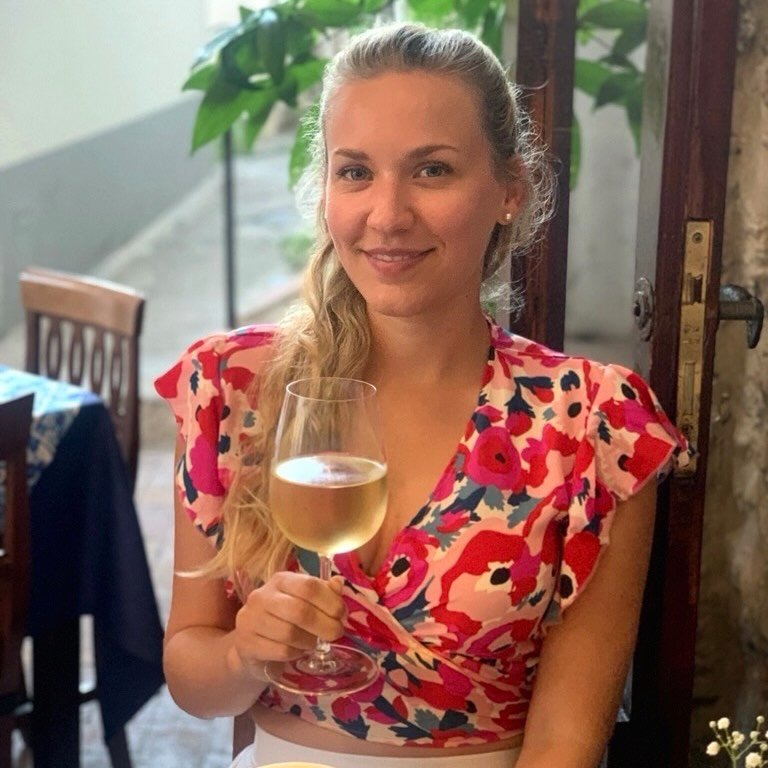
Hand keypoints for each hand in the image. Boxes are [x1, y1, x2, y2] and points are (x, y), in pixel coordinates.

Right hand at [230, 572, 345, 677]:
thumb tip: (338, 584)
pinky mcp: (246, 643)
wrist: (253, 643)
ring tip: (314, 642)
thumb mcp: (303, 600)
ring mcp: (251, 619)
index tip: (342, 614)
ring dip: (310, 641)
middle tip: (336, 633)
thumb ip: (323, 591)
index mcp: (281, 580)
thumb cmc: (284, 617)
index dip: (330, 601)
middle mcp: (262, 596)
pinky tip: (298, 650)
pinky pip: (280, 651)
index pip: (309, 586)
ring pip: (290, 633)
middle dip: (325, 625)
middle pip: (300, 611)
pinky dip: (296, 653)